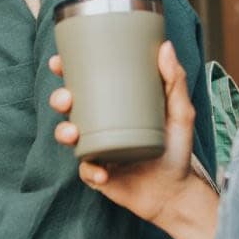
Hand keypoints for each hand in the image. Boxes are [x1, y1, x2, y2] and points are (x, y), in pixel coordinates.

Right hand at [49, 41, 204, 225]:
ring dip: (64, 132)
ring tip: (73, 133)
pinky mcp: (98, 175)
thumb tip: (166, 47)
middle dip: (59, 100)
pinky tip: (102, 172)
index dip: (66, 72)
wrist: (176, 191)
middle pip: (69, 108)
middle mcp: (99, 126)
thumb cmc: (176, 149)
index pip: (84, 85)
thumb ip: (174, 81)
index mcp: (113, 106)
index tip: (58, 62)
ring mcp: (97, 150)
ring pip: (69, 137)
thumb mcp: (180, 112)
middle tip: (66, 99)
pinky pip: (86, 171)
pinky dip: (91, 171)